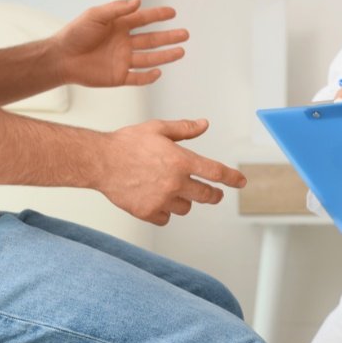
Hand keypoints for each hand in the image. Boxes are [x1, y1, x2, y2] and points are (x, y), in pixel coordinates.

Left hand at [50, 0, 188, 86]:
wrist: (61, 58)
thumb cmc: (75, 33)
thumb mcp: (95, 15)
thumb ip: (117, 9)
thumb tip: (138, 2)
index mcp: (119, 26)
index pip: (143, 19)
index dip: (158, 15)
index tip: (173, 12)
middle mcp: (124, 43)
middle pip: (152, 40)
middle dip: (169, 37)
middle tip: (185, 34)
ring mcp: (122, 60)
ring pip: (149, 58)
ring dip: (165, 55)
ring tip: (181, 51)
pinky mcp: (118, 77)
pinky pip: (137, 78)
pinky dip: (148, 77)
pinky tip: (159, 72)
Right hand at [97, 119, 246, 225]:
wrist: (99, 162)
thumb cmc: (126, 143)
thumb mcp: (157, 128)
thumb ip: (184, 129)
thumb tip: (204, 124)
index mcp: (181, 160)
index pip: (216, 172)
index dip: (233, 178)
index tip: (241, 182)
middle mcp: (175, 182)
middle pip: (207, 195)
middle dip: (213, 194)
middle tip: (214, 194)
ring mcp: (162, 200)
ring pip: (186, 207)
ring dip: (184, 200)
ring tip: (170, 190)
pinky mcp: (149, 212)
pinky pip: (166, 218)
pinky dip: (164, 211)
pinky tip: (155, 199)